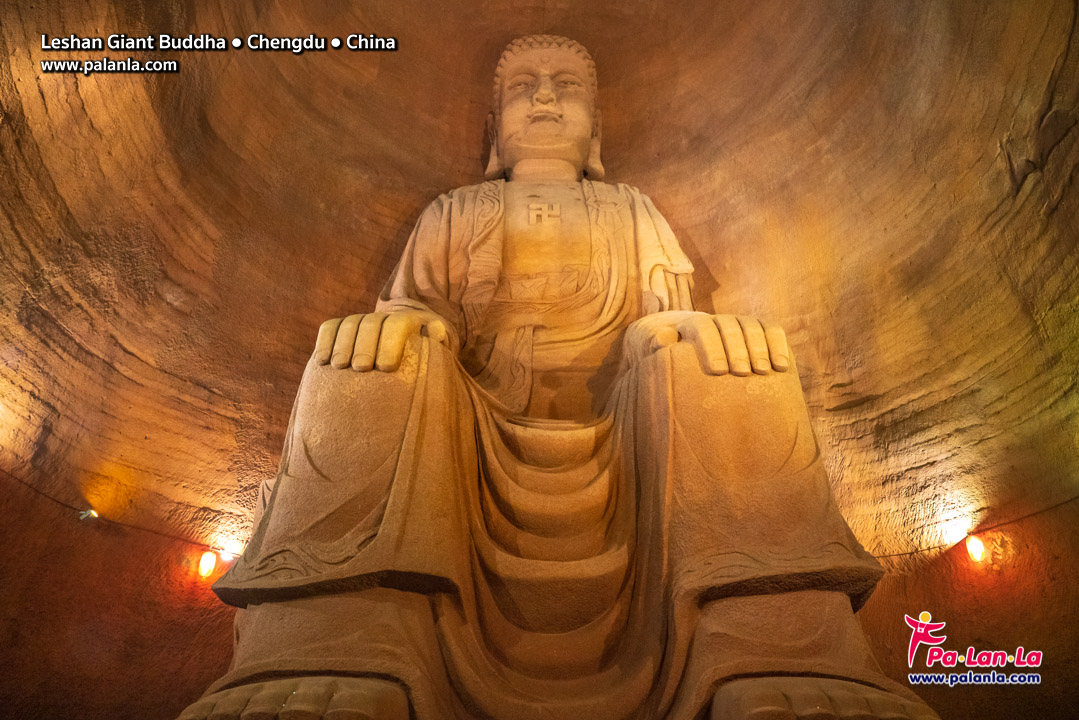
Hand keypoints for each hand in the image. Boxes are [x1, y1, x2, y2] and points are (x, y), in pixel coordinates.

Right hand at [312, 309, 452, 372]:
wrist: (405, 350)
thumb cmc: (422, 362)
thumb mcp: (435, 354)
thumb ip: (436, 344)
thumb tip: (436, 332)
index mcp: (408, 321)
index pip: (397, 324)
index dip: (391, 343)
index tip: (386, 367)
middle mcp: (383, 317)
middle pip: (371, 324)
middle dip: (365, 345)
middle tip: (361, 368)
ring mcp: (362, 321)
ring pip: (349, 324)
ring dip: (342, 344)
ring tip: (339, 366)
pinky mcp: (342, 327)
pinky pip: (330, 327)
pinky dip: (324, 341)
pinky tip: (321, 361)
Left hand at [625, 311, 789, 375]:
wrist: (692, 354)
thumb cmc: (675, 364)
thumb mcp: (661, 357)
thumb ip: (659, 347)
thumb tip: (662, 337)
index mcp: (691, 325)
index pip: (702, 328)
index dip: (711, 347)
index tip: (718, 371)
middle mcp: (717, 319)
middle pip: (730, 327)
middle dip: (738, 349)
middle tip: (743, 373)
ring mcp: (740, 322)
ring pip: (753, 326)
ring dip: (761, 347)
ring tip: (765, 371)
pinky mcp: (759, 328)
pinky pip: (772, 329)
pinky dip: (779, 344)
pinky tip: (783, 366)